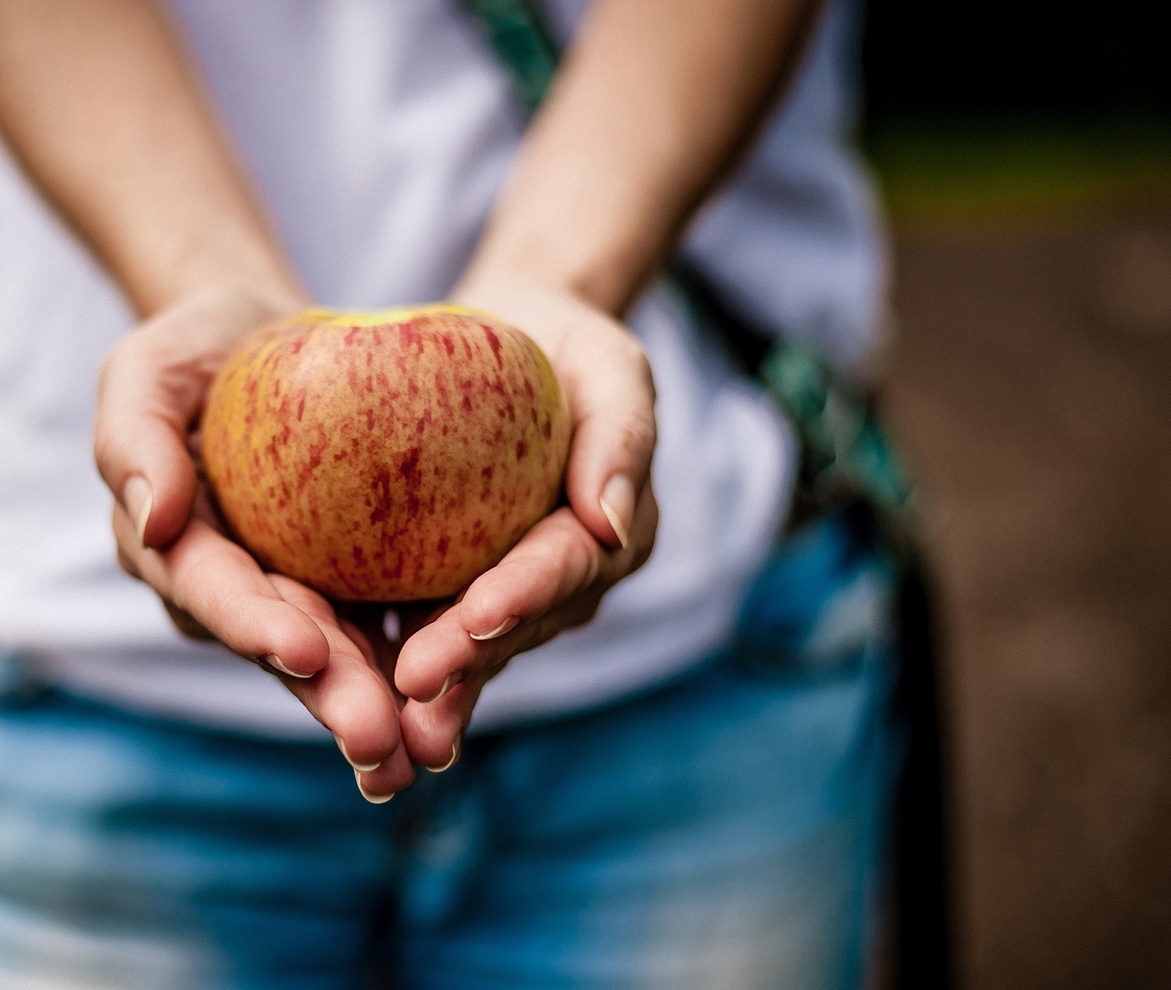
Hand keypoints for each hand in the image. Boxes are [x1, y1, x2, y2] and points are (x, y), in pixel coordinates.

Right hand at [95, 285, 415, 797]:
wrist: (271, 341)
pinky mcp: (364, 576)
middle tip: (379, 743)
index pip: (213, 592)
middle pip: (288, 646)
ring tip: (425, 751)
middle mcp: (244, 588)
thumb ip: (135, 440)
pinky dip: (431, 653)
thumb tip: (155, 519)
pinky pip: (398, 616)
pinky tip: (470, 688)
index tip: (302, 652)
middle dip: (331, 699)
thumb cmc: (199, 350)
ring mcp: (306, 589)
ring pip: (347, 653)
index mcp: (181, 552)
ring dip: (383, 705)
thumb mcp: (148, 372)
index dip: (253, 626)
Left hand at [390, 276, 657, 770]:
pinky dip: (387, 659)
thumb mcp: (608, 365)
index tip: (479, 613)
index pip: (567, 565)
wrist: (510, 341)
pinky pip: (422, 624)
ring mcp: (507, 591)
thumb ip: (622, 435)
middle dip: (469, 660)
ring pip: (470, 645)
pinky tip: (347, 689)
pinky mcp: (451, 588)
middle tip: (414, 687)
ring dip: (433, 687)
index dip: (526, 593)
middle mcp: (562, 578)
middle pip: (515, 623)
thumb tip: (615, 523)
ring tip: (385, 730)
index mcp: (609, 534)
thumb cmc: (566, 345)